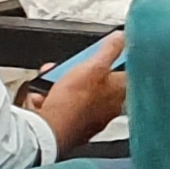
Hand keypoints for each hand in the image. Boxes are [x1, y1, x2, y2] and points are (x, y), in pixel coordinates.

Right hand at [24, 40, 126, 154]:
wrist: (51, 130)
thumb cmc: (75, 101)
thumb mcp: (94, 65)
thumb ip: (110, 50)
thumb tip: (121, 37)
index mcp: (121, 91)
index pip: (126, 72)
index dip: (113, 61)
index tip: (102, 55)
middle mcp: (110, 107)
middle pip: (97, 82)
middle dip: (79, 71)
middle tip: (68, 67)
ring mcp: (92, 119)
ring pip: (78, 95)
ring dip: (62, 85)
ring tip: (52, 81)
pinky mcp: (74, 127)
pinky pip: (63, 108)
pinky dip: (52, 101)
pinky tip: (43, 98)